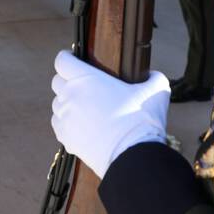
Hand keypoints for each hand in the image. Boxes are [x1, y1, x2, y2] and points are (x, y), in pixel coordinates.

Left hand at [51, 49, 169, 177]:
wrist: (132, 155)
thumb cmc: (141, 120)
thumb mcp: (156, 91)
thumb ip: (153, 78)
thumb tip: (153, 76)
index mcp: (86, 78)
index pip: (62, 60)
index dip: (68, 58)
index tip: (75, 61)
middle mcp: (70, 95)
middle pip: (57, 81)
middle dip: (68, 81)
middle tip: (85, 87)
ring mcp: (65, 117)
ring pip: (58, 104)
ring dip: (68, 103)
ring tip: (86, 109)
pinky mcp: (65, 137)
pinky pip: (59, 124)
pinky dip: (67, 123)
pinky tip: (83, 125)